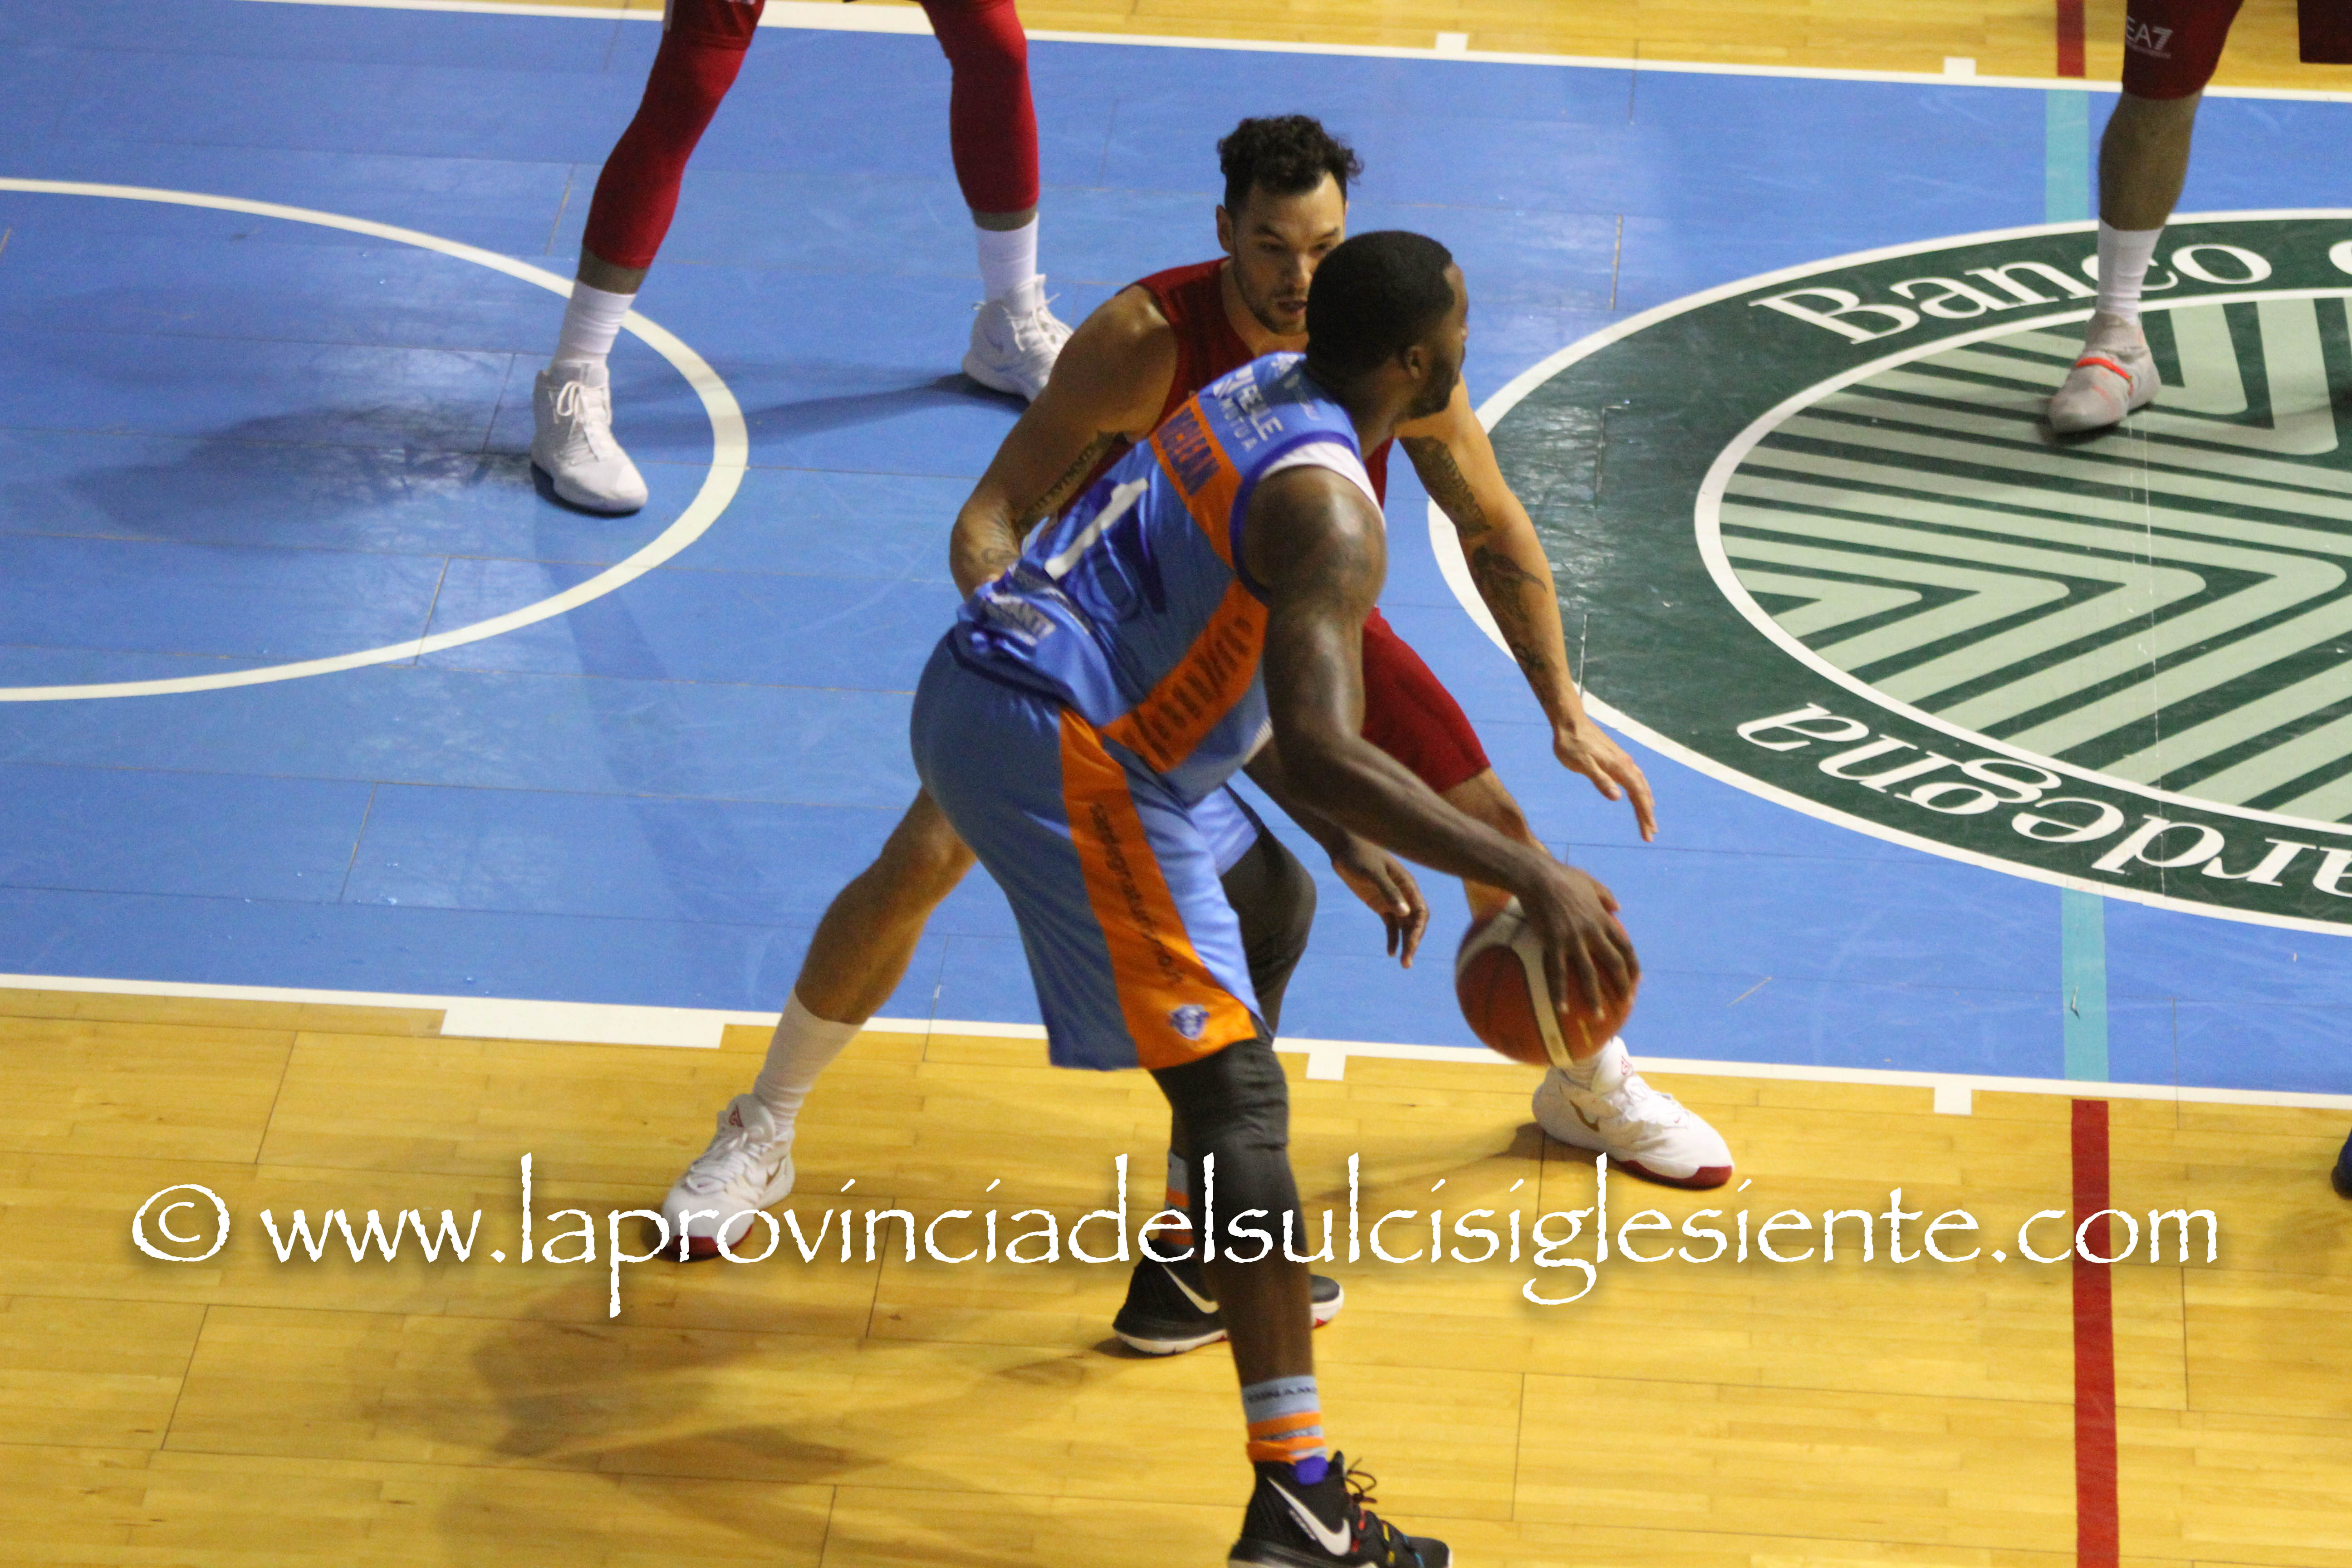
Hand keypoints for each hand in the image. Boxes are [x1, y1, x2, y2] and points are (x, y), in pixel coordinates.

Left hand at [1329, 836, 1428, 966]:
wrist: (1343, 848)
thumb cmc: (1359, 855)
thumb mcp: (1372, 872)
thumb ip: (1389, 891)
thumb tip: (1406, 913)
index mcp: (1407, 884)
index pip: (1421, 912)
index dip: (1419, 930)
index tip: (1411, 945)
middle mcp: (1403, 894)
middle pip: (1414, 923)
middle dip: (1413, 942)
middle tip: (1407, 963)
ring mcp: (1392, 900)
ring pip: (1404, 926)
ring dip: (1405, 943)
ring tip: (1403, 963)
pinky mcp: (1379, 904)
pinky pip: (1390, 925)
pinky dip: (1392, 938)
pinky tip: (1390, 952)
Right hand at [1513, 856, 1638, 1026]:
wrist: (1537, 876)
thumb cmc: (1562, 875)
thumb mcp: (1591, 882)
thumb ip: (1606, 896)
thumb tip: (1618, 907)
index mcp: (1603, 918)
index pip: (1625, 946)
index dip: (1633, 964)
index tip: (1638, 979)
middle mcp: (1593, 932)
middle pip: (1614, 964)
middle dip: (1623, 985)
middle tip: (1626, 1002)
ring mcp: (1574, 940)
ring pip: (1589, 974)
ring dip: (1596, 998)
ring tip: (1599, 1017)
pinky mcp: (1553, 943)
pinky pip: (1558, 972)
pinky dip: (1560, 992)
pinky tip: (1561, 1008)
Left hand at [1553, 719, 1657, 842]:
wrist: (1569, 721)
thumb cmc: (1571, 744)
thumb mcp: (1582, 764)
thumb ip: (1600, 780)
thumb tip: (1618, 797)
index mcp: (1619, 767)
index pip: (1638, 796)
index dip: (1644, 815)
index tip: (1648, 833)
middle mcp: (1625, 764)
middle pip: (1642, 793)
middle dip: (1647, 814)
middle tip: (1651, 834)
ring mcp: (1622, 760)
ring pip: (1640, 785)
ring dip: (1645, 803)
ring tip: (1649, 819)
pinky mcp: (1616, 758)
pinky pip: (1635, 778)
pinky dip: (1640, 790)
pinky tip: (1639, 795)